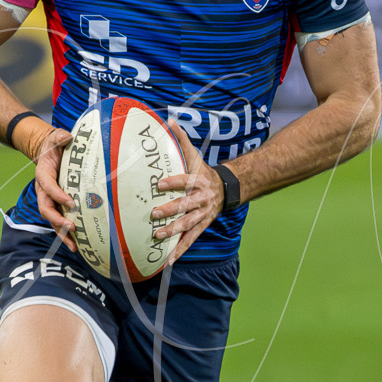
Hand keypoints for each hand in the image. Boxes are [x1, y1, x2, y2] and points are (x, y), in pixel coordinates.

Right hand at [28, 124, 77, 249]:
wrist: (49, 152)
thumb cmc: (54, 145)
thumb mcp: (56, 137)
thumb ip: (60, 137)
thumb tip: (67, 136)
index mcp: (43, 174)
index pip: (47, 186)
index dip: (57, 195)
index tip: (71, 202)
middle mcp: (44, 190)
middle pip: (47, 209)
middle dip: (58, 220)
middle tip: (72, 228)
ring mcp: (50, 200)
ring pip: (52, 220)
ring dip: (62, 233)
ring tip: (75, 246)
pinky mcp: (57, 205)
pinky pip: (60, 221)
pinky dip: (67, 234)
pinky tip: (78, 245)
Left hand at [149, 122, 224, 263]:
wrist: (227, 189)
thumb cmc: (204, 171)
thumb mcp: (195, 155)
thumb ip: (182, 140)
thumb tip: (169, 120)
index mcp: (198, 181)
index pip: (185, 181)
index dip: (173, 182)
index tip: (159, 184)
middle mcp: (201, 199)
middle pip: (185, 205)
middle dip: (170, 210)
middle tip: (153, 214)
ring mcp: (202, 214)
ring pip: (188, 224)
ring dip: (173, 231)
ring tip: (158, 235)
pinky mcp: (202, 226)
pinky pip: (190, 240)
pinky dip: (179, 251)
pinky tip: (167, 261)